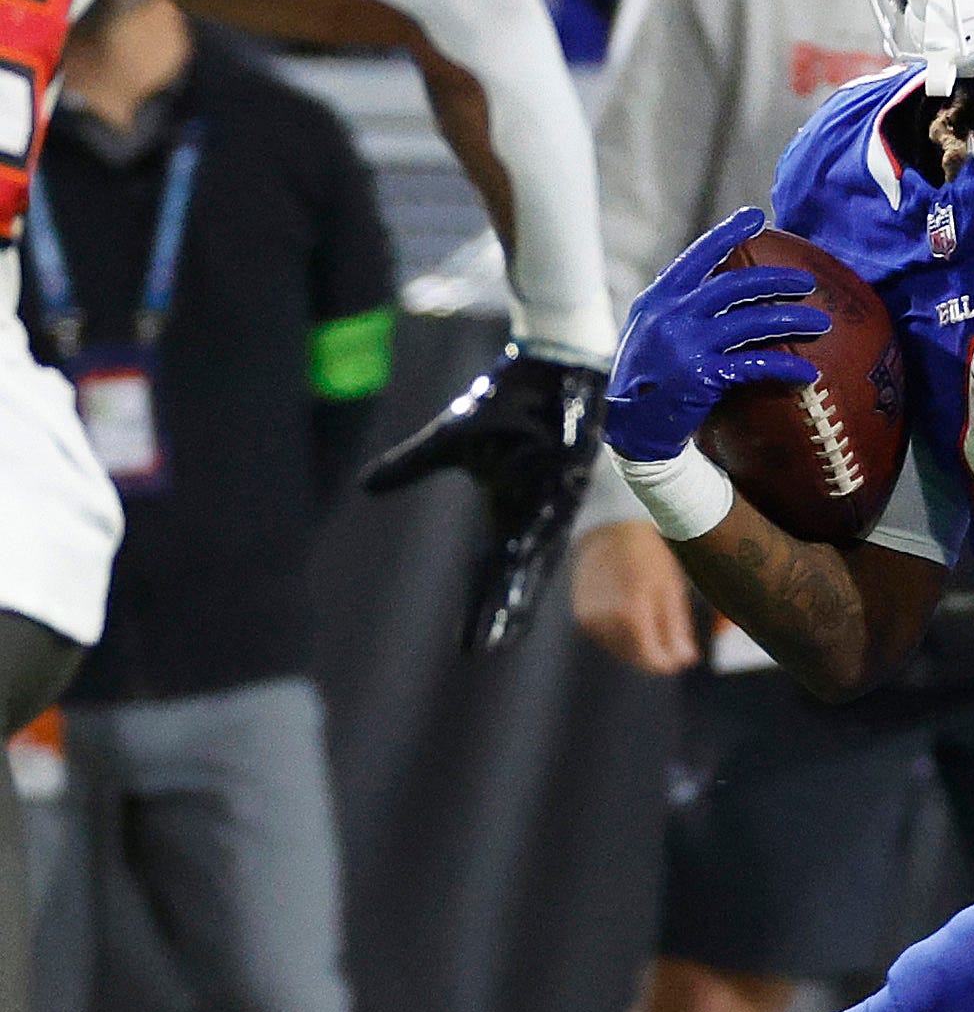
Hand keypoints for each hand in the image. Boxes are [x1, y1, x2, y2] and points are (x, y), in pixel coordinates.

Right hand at [361, 349, 611, 652]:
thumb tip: (365, 488)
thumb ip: (412, 466)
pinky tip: (528, 565)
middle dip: (498, 612)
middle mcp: (533, 512)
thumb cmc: (509, 398)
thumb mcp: (449, 439)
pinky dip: (540, 537)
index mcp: (506, 509)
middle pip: (512, 573)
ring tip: (506, 624)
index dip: (480, 605)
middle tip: (483, 651)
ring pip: (537, 555)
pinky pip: (553, 510)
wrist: (547, 360)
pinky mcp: (571, 473)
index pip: (489, 568)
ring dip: (521, 588)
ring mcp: (554, 496)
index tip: (468, 645)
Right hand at [572, 521, 697, 674]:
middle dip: (656, 654)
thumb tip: (684, 659)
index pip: (652, 659)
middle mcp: (605, 621)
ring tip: (654, 624)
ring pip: (620, 650)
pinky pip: (605, 638)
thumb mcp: (671, 589)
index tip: (684, 658)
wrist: (610, 530)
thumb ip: (676, 629)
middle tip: (674, 644)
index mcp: (631, 615)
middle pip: (635, 658)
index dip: (670, 662)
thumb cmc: (648, 555)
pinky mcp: (581, 616)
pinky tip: (633, 619)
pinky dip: (622, 636)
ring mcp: (590, 620)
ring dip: (639, 647)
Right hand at [604, 209, 829, 463]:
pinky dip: (787, 367)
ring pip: (753, 321)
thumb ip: (677, 307)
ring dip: (793, 319)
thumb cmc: (646, 378)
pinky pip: (756, 364)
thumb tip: (716, 284)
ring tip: (822, 322)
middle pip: (735, 285)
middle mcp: (671, 314)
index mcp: (658, 299)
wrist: (631, 427)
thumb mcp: (648, 331)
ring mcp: (687, 344)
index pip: (697, 257)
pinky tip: (810, 372)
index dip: (728, 234)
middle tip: (808, 281)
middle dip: (777, 279)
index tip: (757, 217)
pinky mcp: (702, 375)